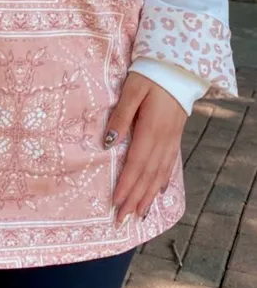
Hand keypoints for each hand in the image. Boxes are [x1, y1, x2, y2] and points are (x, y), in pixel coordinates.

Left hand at [104, 72, 186, 223]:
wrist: (178, 67)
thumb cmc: (149, 75)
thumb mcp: (131, 91)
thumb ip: (120, 116)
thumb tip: (108, 143)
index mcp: (151, 129)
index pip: (136, 164)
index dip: (126, 186)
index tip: (116, 204)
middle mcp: (163, 139)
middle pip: (148, 175)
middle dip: (135, 199)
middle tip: (123, 220)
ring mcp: (171, 139)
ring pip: (160, 174)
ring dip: (148, 195)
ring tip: (139, 214)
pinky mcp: (175, 135)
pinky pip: (169, 164)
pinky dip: (163, 180)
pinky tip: (159, 191)